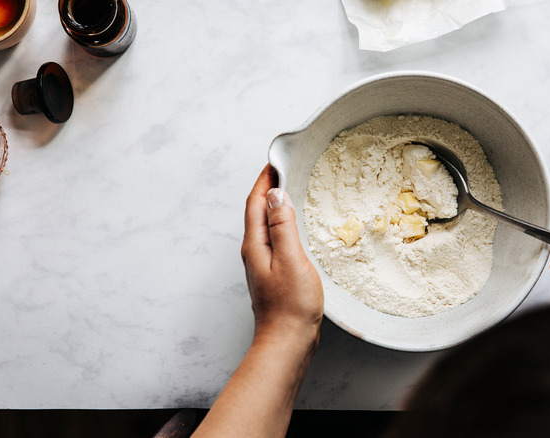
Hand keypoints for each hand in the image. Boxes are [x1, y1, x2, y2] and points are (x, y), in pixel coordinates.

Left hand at [193, 165, 324, 437]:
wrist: (287, 341)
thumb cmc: (291, 305)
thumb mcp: (291, 259)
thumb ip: (282, 226)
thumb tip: (275, 194)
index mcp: (255, 244)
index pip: (255, 203)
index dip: (263, 180)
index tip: (275, 161)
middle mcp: (254, 252)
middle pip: (256, 212)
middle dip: (268, 188)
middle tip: (285, 170)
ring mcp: (263, 264)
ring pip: (265, 226)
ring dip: (274, 206)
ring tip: (291, 191)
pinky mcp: (273, 274)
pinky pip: (275, 239)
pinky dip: (282, 225)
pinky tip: (295, 227)